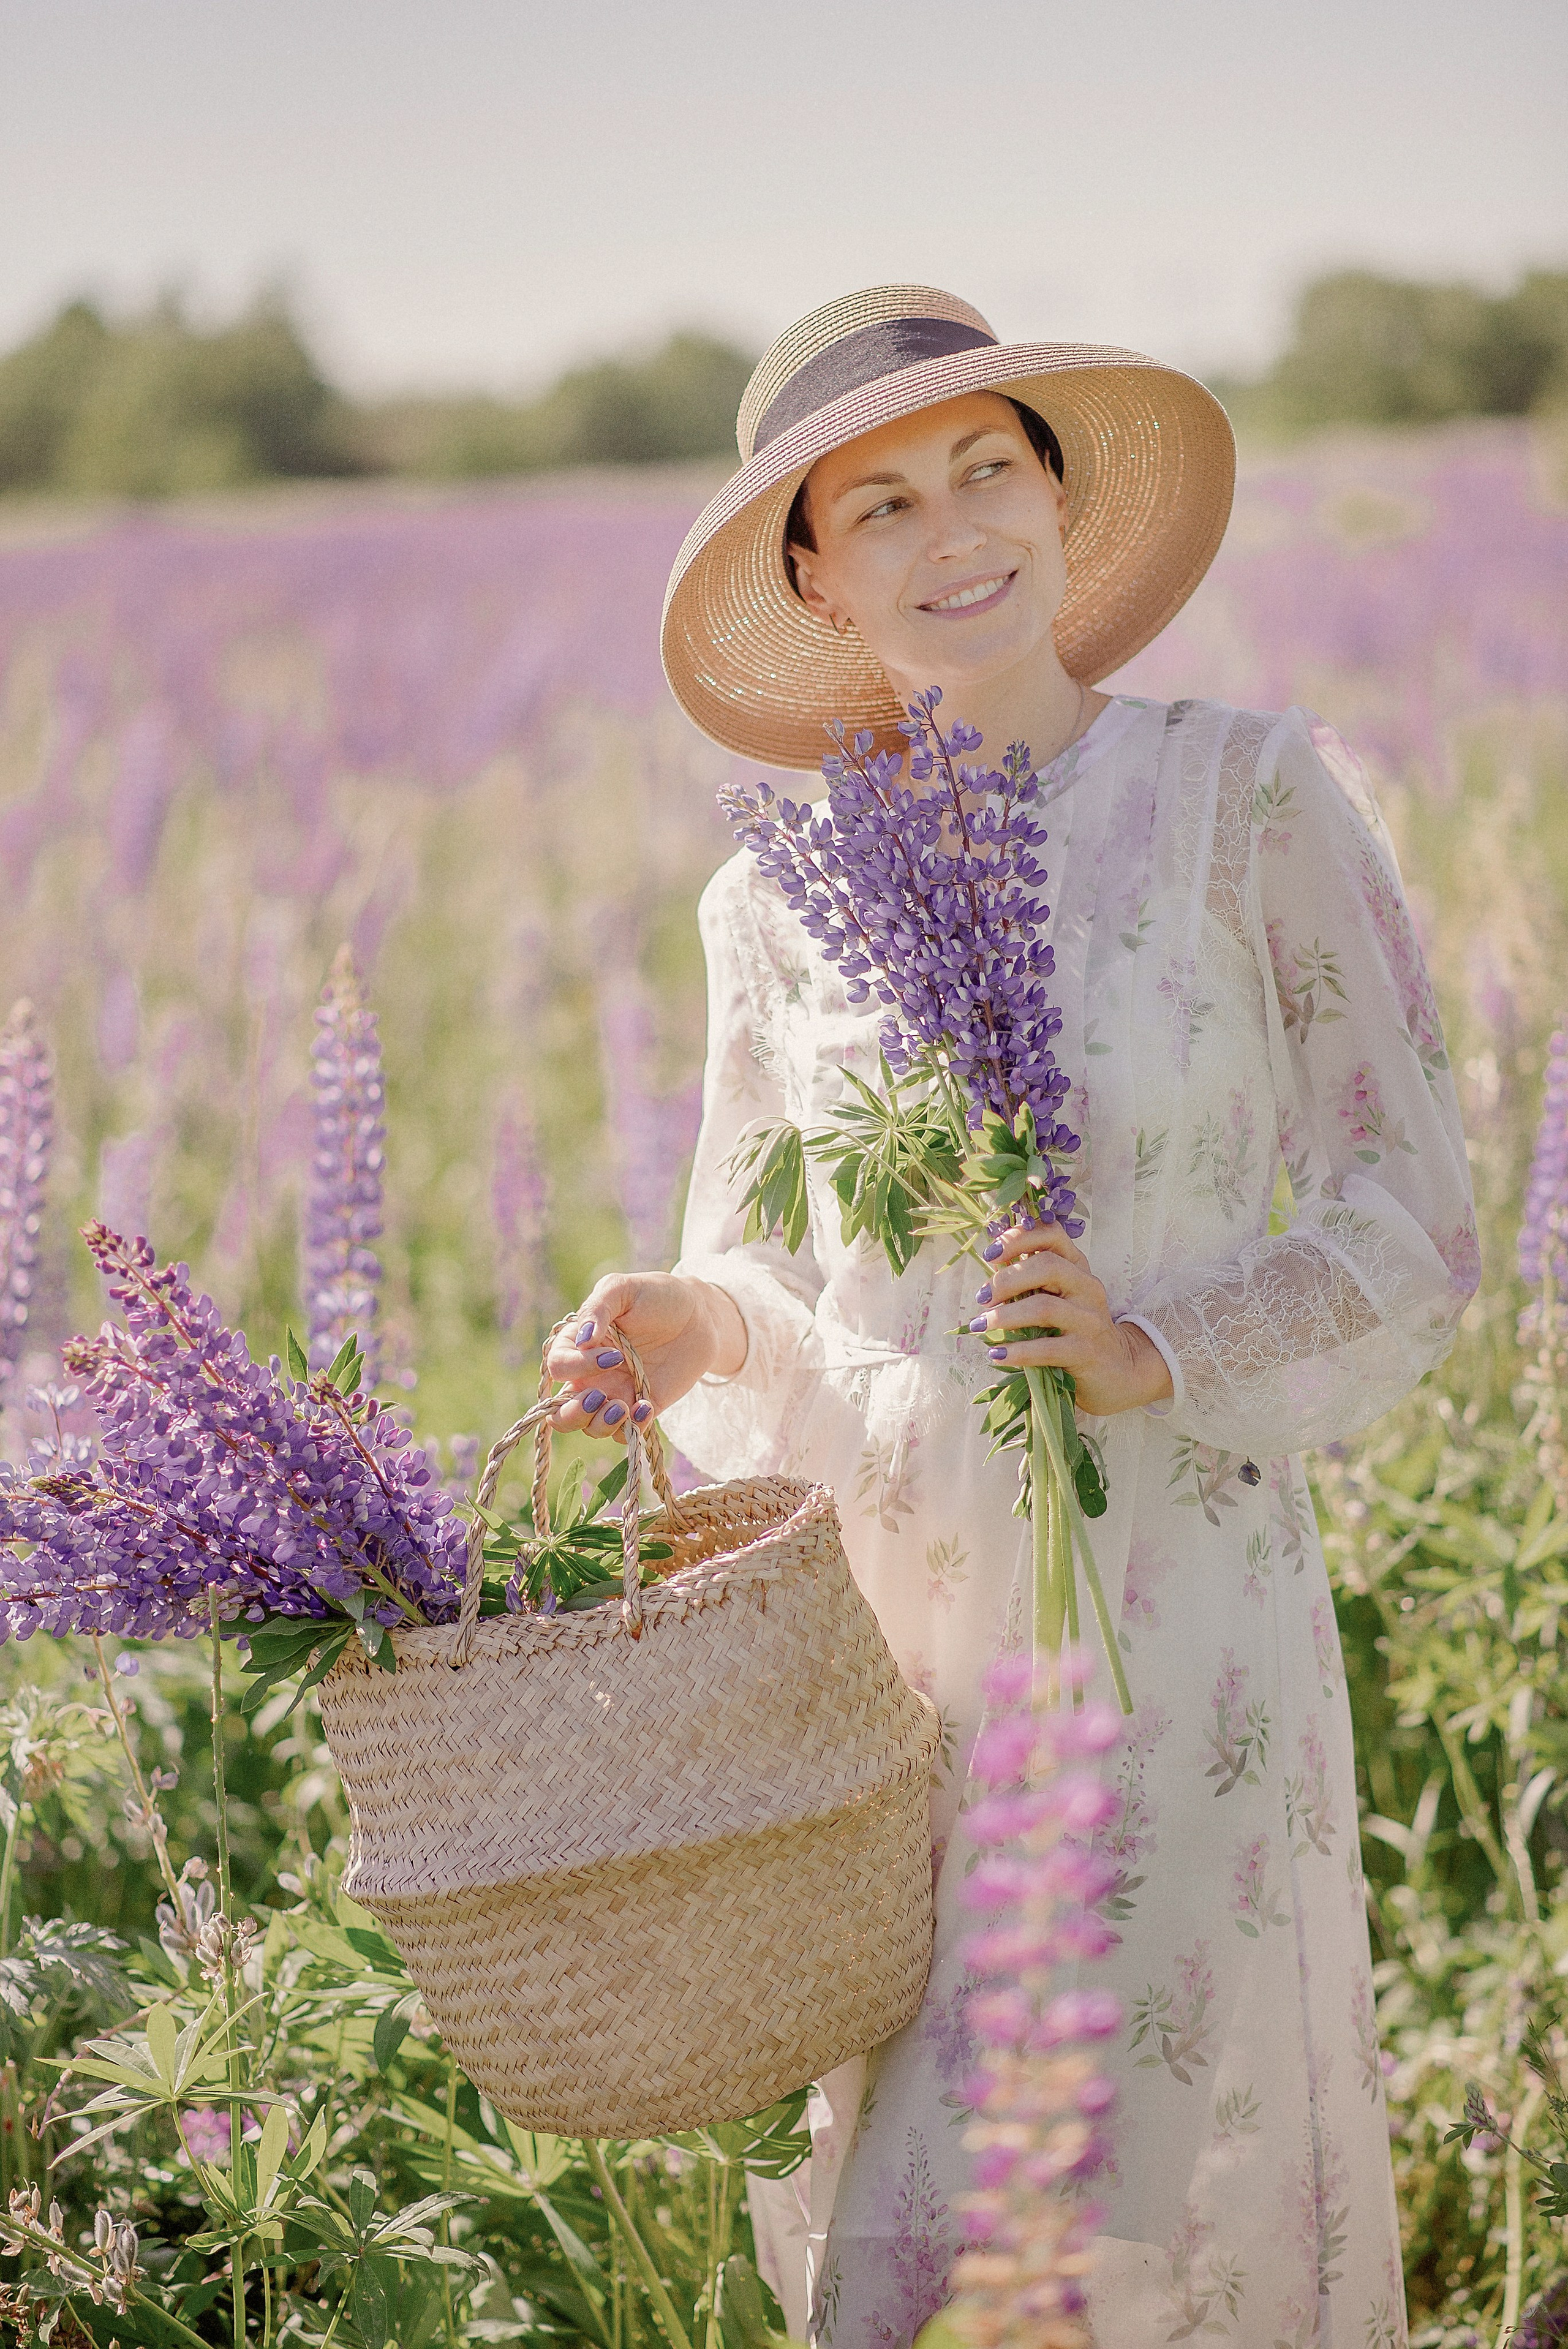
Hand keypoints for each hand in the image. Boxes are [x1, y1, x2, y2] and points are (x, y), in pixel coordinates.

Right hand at [543, 1273, 746, 1440]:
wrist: (699, 1314)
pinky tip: (646, 1407)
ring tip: (623, 1407)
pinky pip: (627, 1432)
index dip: (576, 1367)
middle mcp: (591, 1375)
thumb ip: (597, 1308)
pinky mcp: (642, 1407)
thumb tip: (582, 1340)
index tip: (612, 1356)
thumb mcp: (623, 1289)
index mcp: (579, 1345)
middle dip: (572, 1414)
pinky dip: (632, 1428)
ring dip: (601, 1424)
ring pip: (591, 1427)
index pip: (558, 1366)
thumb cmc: (656, 1295)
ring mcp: (616, 1394)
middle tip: (599, 1398)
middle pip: (561, 1412)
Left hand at [965, 1222, 1172, 1416]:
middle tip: (982, 1298)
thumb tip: (992, 1263)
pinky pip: (1047, 1348)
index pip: (1052, 1235)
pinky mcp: (1086, 1352)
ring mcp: (1089, 1319)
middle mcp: (1087, 1287)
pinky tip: (998, 1354)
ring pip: (1044, 1307)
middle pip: (1046, 1266)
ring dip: (1006, 1316)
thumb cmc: (1074, 1330)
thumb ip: (1030, 1279)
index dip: (1019, 1238)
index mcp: (1077, 1267)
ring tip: (981, 1325)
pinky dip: (1018, 1351)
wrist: (1117, 1370)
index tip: (990, 1253)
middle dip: (1006, 1279)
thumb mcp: (1057, 1297)